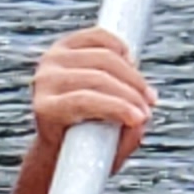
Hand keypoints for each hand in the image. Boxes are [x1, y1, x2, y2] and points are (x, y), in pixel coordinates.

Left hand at [30, 27, 154, 165]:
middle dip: (131, 92)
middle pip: (98, 77)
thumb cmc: (78, 148)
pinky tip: (131, 64)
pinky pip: (100, 37)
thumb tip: (141, 120)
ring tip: (145, 92)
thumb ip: (122, 142)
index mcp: (45, 109)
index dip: (117, 107)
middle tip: (149, 106)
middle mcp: (44, 80)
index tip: (141, 118)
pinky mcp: (65, 43)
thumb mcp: (99, 156)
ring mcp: (53, 58)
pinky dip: (120, 47)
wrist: (56, 132)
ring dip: (131, 75)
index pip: (85, 100)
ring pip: (104, 57)